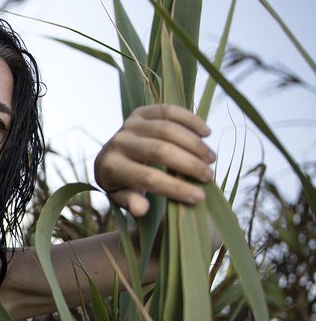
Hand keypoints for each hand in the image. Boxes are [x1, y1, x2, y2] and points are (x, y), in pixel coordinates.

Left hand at [94, 104, 215, 216]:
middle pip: (160, 151)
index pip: (148, 178)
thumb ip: (131, 202)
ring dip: (194, 144)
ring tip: (211, 159)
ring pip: (167, 130)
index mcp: (112, 167)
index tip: (200, 196)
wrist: (110, 157)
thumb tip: (142, 208)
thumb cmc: (121, 182)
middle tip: (209, 176)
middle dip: (189, 165)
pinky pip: (168, 111)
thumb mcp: (122, 197)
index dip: (176, 188)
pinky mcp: (139, 111)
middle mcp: (118, 142)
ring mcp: (128, 124)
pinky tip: (206, 133)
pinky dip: (190, 120)